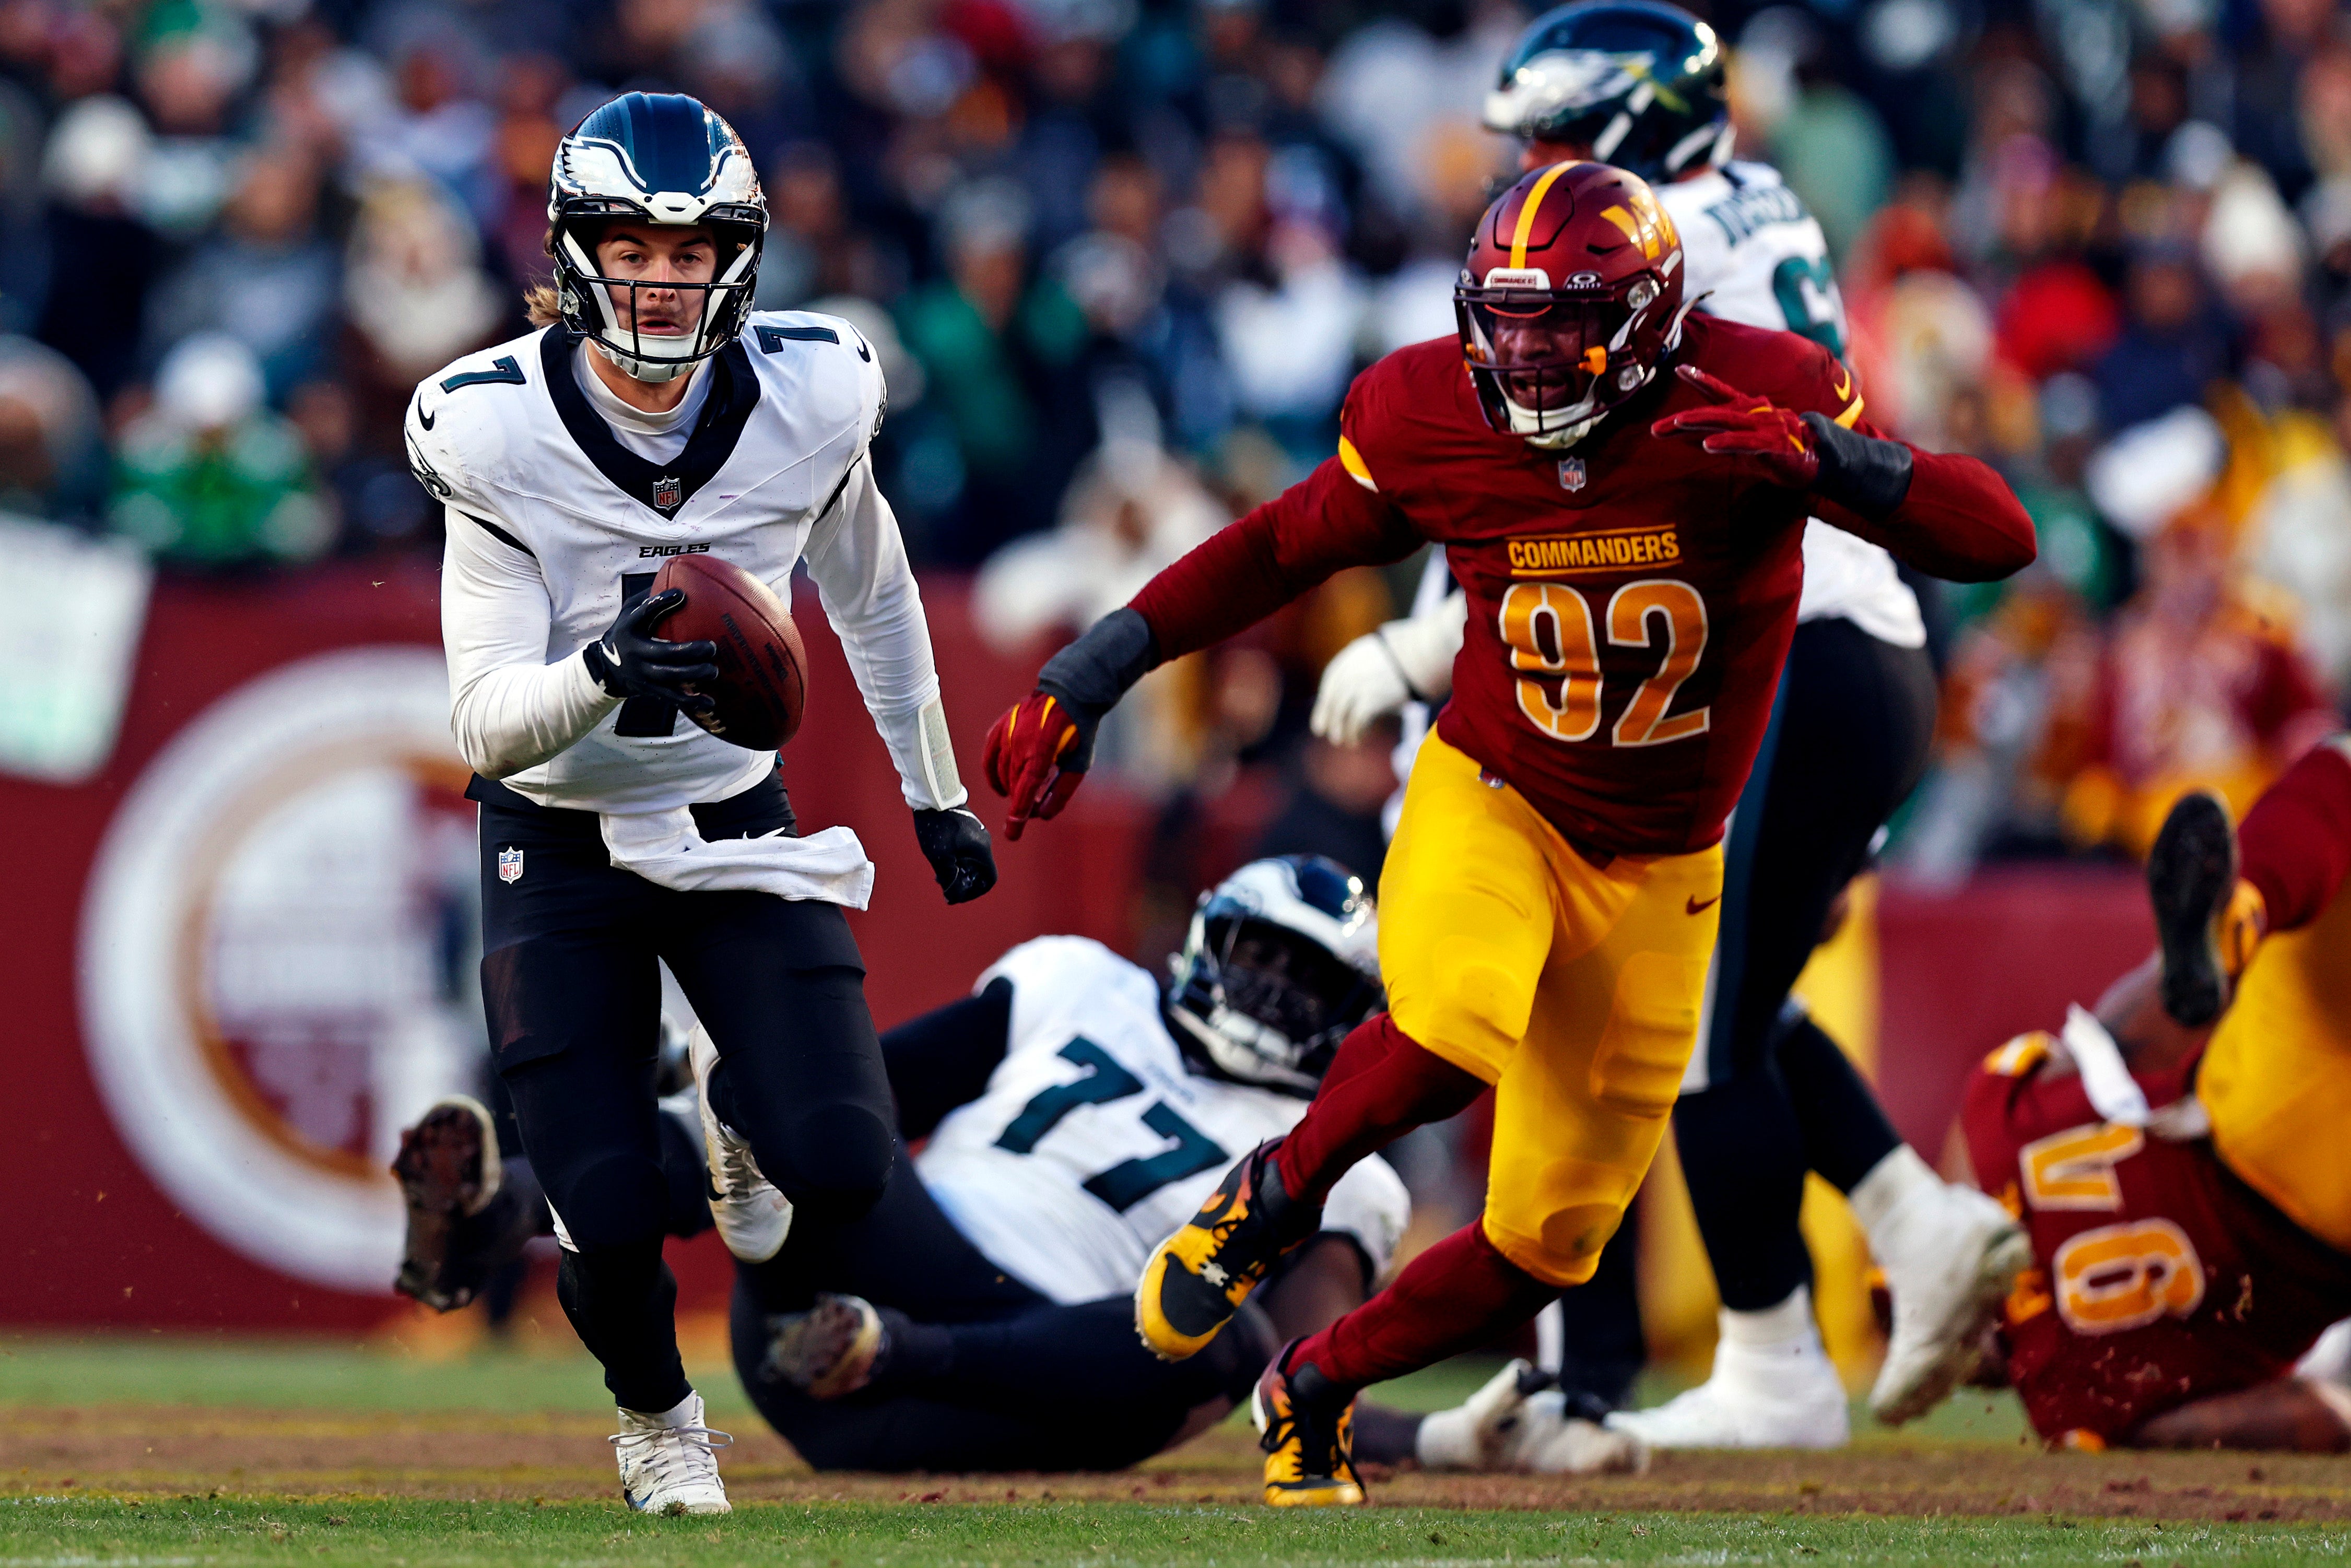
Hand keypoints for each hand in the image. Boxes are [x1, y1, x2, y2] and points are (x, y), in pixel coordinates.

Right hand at [583, 588, 717, 716]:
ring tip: (713, 671)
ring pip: (669, 677)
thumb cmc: (629, 631)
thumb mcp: (630, 612)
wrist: (607, 667)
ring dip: (693, 675)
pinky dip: (692, 700)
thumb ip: (650, 597)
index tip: (681, 594)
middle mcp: (635, 652)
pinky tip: (710, 702)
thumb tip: (679, 576)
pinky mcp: (651, 690)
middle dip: (689, 651)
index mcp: (629, 628)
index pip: (643, 613)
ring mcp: (643, 674)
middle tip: (711, 647)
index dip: (660, 603)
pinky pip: (672, 697)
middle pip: (663, 653)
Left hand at [912, 806, 997, 903]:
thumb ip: (949, 878)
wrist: (932, 796)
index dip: (976, 892)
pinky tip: (941, 860)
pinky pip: (967, 850)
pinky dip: (957, 860)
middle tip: (945, 887)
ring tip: (939, 876)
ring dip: (959, 871)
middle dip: (964, 882)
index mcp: (982, 850)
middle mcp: (984, 842)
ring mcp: (977, 833)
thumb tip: (953, 895)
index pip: (989, 879)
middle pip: (979, 871)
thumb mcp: (940, 858)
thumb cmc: (937, 827)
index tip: (959, 895)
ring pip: (972, 861)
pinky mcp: (968, 828)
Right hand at [981, 690, 1094, 840]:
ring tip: (1022, 792)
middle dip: (1021, 802)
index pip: (1024, 793)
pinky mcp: (1001, 726)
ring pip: (1000, 772)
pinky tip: (1000, 782)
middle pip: (1013, 785)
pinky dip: (992, 771)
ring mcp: (1007, 733)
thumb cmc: (1078, 729)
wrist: (1070, 693)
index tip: (1011, 835)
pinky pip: (989, 754)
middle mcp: (1019, 743)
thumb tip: (1042, 815)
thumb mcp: (1080, 763)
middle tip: (1033, 808)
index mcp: (1040, 753)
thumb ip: (1061, 791)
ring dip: (1010, 787)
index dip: (1017, 817)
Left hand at [1311, 632, 1411, 745]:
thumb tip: (1356, 698)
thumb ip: (1363, 671)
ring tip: (1346, 742)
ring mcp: (1357, 686)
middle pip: (1333, 700)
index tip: (1322, 720)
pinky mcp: (1369, 701)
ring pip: (1342, 713)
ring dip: (1342, 731)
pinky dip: (1356, 733)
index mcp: (1349, 658)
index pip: (1330, 683)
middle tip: (1332, 737)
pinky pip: (1356, 721)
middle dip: (1329, 720)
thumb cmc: (1404, 658)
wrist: (1418, 657)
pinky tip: (1358, 740)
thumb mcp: (1376, 656)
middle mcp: (1349, 672)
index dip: (1324, 704)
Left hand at [1649, 365, 1820, 488]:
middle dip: (1683, 419)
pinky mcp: (1773, 444)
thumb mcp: (1747, 441)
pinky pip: (1746, 442)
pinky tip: (1708, 445)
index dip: (1700, 379)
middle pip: (1714, 411)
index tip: (1679, 369)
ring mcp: (1765, 426)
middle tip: (1656, 427)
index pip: (1721, 392)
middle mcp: (1755, 413)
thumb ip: (1725, 436)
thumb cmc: (1781, 450)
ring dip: (1701, 421)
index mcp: (1749, 410)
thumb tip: (1697, 436)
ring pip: (1727, 421)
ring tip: (1677, 422)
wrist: (1819, 460)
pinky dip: (1727, 442)